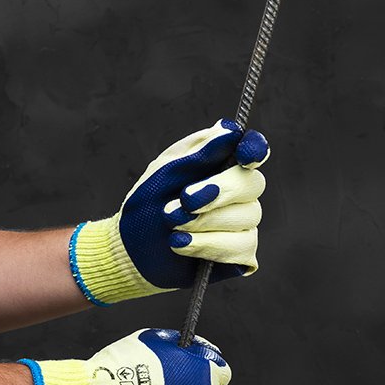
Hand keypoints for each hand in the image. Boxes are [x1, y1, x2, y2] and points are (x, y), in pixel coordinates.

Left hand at [69, 119, 268, 305]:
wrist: (130, 251)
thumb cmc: (146, 207)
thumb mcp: (163, 175)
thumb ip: (196, 154)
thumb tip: (228, 130)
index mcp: (220, 164)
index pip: (252, 149)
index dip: (254, 149)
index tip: (245, 155)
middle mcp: (237, 193)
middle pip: (253, 184)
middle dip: (218, 192)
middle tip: (184, 200)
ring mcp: (242, 225)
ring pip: (247, 217)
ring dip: (204, 222)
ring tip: (171, 226)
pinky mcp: (239, 255)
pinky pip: (243, 248)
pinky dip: (208, 245)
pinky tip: (180, 244)